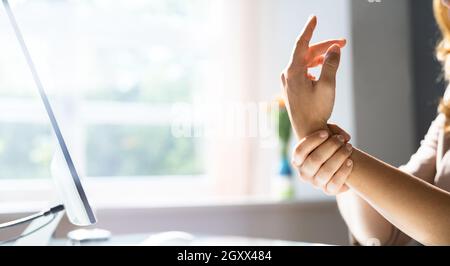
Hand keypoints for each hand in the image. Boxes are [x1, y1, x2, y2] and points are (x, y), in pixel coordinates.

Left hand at [281, 16, 343, 138]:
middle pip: (306, 53)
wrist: (307, 132)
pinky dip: (314, 67)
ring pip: (305, 62)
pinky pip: (302, 71)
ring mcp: (287, 81)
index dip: (309, 29)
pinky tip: (323, 70)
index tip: (314, 17)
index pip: (301, 43)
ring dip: (320, 57)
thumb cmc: (317, 110)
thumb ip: (331, 64)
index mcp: (293, 71)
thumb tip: (334, 48)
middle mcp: (287, 74)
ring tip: (335, 55)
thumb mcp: (328, 86)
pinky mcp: (290, 88)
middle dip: (324, 47)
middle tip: (343, 43)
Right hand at [292, 124, 352, 194]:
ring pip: (325, 171)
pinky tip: (351, 161)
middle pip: (314, 160)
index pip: (299, 151)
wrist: (338, 165)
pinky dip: (344, 171)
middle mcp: (304, 173)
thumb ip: (331, 130)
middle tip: (340, 139)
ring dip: (339, 157)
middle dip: (330, 147)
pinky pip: (335, 183)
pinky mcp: (328, 190)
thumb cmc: (328, 147)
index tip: (326, 132)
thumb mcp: (325, 137)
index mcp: (298, 161)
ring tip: (348, 147)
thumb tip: (346, 136)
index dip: (312, 141)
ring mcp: (315, 183)